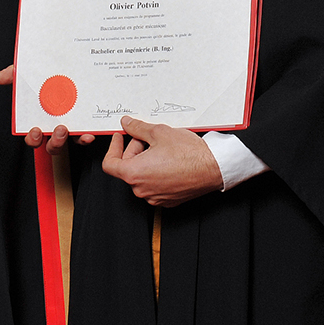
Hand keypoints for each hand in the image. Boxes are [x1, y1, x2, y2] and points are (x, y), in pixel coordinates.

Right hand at [0, 65, 96, 152]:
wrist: (76, 65)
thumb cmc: (51, 73)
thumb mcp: (31, 72)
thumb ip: (14, 74)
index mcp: (42, 117)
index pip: (35, 136)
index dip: (33, 138)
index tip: (36, 131)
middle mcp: (56, 124)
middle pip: (52, 145)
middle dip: (54, 143)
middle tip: (58, 130)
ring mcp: (72, 125)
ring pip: (68, 143)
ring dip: (68, 140)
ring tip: (67, 128)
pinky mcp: (86, 123)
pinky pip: (86, 136)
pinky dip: (86, 138)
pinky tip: (88, 134)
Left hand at [100, 117, 221, 205]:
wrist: (213, 167)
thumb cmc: (189, 153)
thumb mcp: (159, 132)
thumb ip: (137, 128)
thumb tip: (126, 124)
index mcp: (134, 174)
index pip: (110, 164)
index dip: (113, 148)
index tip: (119, 138)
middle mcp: (142, 190)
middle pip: (127, 168)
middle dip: (134, 150)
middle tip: (148, 138)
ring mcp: (155, 197)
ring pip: (141, 177)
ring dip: (146, 162)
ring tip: (161, 149)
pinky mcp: (167, 200)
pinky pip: (154, 185)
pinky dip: (156, 173)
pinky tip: (168, 161)